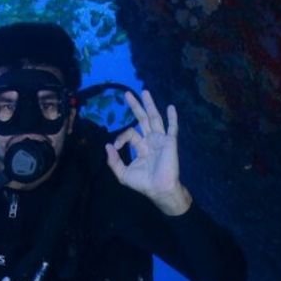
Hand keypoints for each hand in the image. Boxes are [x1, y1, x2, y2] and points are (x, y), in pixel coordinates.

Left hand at [105, 90, 191, 215]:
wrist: (159, 189)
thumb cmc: (143, 183)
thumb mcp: (123, 173)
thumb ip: (113, 161)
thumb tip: (108, 145)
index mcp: (141, 147)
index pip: (130, 133)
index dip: (121, 137)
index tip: (116, 147)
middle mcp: (151, 141)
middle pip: (142, 119)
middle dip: (135, 106)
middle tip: (127, 94)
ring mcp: (161, 140)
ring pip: (155, 118)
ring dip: (150, 105)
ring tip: (144, 91)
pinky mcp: (170, 142)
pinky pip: (172, 128)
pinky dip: (172, 118)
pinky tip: (171, 107)